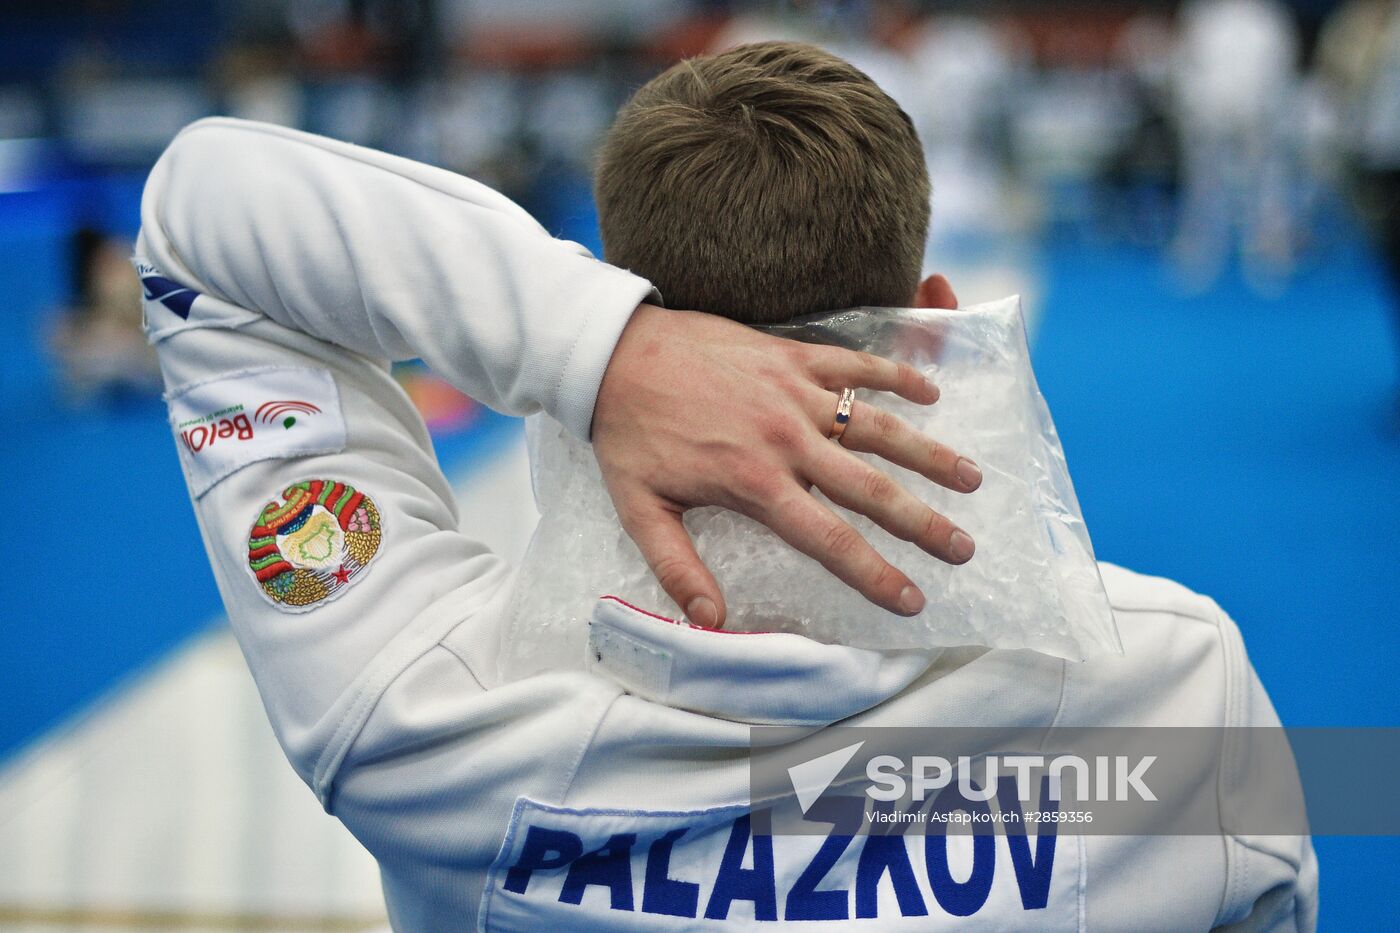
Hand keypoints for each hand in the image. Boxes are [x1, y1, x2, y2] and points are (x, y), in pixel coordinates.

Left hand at [591, 302, 980, 628]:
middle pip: (872, 489)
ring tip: (971, 478)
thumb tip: (711, 622)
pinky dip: (898, 377)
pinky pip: (857, 365)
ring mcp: (794, 392)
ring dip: (929, 454)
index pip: (831, 540)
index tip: (912, 600)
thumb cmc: (627, 432)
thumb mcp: (640, 509)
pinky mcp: (791, 354)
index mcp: (755, 483)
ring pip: (878, 426)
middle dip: (924, 524)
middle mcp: (787, 440)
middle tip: (964, 549)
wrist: (613, 351)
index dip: (876, 574)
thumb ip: (677, 568)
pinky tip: (931, 396)